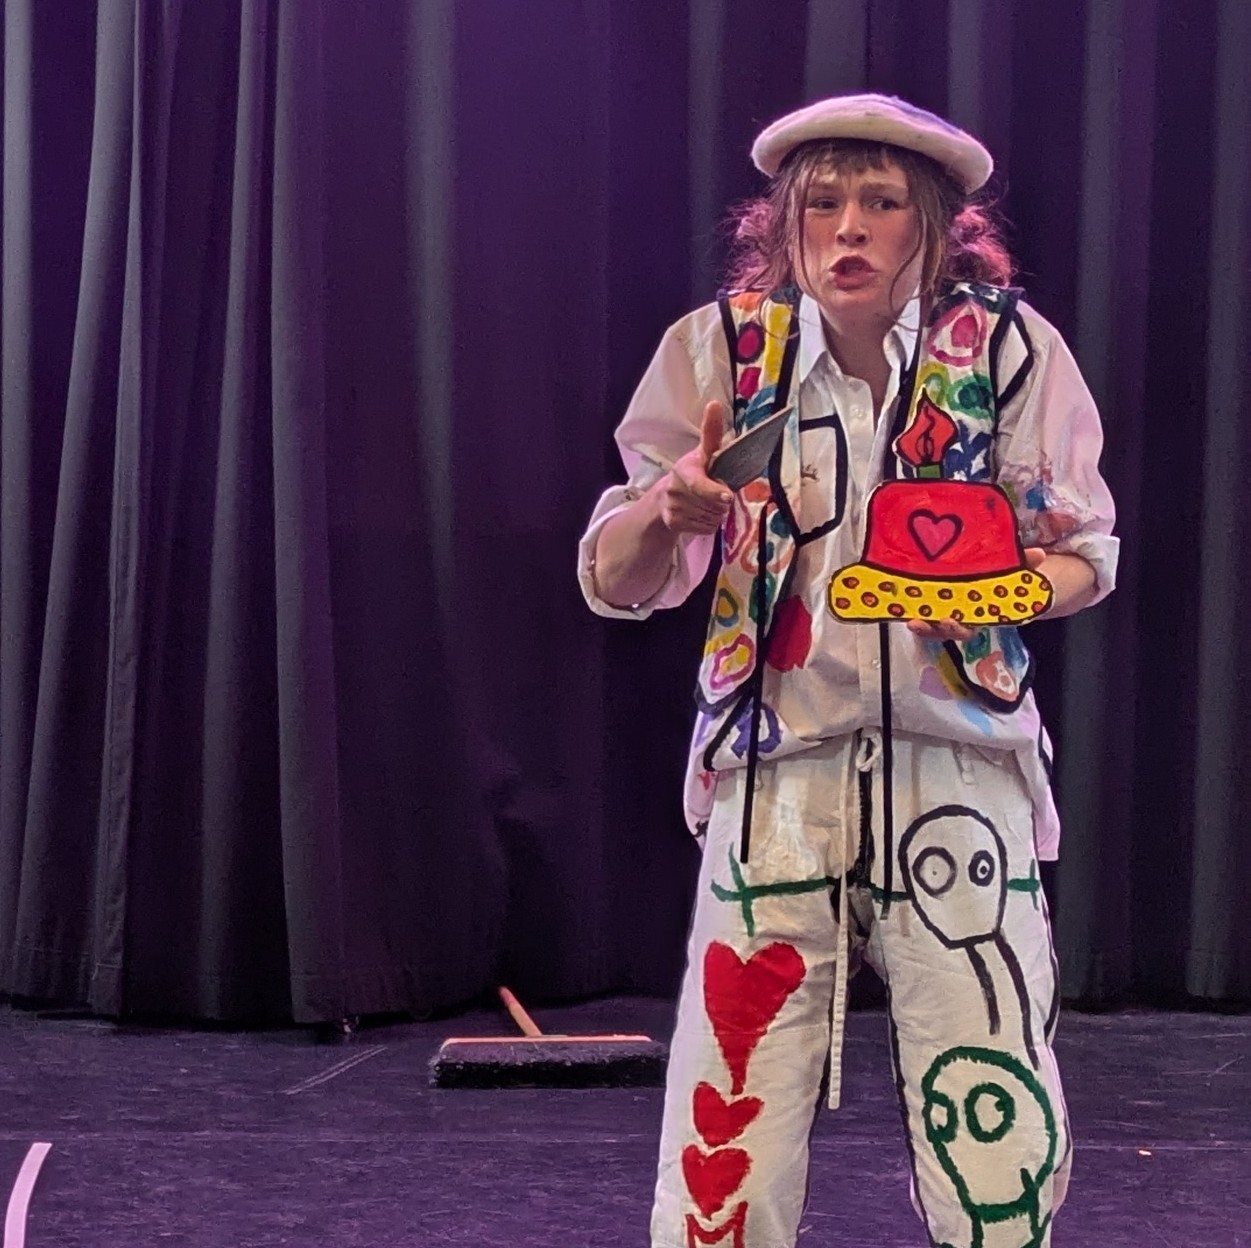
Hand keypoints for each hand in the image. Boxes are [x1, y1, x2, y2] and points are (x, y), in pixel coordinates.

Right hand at [657, 400, 733, 534]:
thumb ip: (711, 432)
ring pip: (713, 517)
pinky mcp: (674, 524)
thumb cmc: (693, 471)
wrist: (664, 499)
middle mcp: (675, 488)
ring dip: (716, 512)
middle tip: (716, 492)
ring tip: (706, 502)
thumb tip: (715, 403)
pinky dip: (709, 523)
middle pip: (716, 503)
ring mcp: (674, 508)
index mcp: (684, 469)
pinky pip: (707, 528)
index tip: (727, 496)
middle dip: (721, 500)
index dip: (713, 490)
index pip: (699, 482)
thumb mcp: (702, 452)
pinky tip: (700, 514)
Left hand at [906, 549, 1048, 641]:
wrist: (996, 578)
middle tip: (922, 622)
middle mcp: (960, 617)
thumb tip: (1041, 553)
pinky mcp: (931, 602)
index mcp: (979, 613)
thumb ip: (1026, 564)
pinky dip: (911, 609)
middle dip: (934, 629)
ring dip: (920, 624)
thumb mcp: (1015, 571)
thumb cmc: (1005, 578)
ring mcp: (945, 611)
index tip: (951, 620)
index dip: (958, 627)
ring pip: (931, 624)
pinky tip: (901, 604)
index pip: (968, 626)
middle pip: (945, 629)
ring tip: (909, 619)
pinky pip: (921, 610)